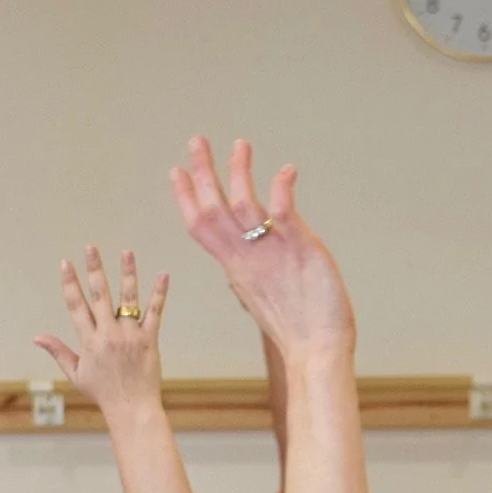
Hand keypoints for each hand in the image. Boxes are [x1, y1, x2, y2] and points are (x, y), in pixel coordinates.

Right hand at [34, 246, 168, 415]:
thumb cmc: (103, 393)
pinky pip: (155, 312)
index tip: (66, 263)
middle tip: (91, 248)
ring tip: (126, 252)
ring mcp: (130, 335)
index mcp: (89, 341)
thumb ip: (58, 351)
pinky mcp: (149, 339)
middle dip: (94, 269)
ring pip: (128, 298)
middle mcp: (108, 334)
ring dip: (127, 273)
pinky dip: (159, 293)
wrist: (131, 408)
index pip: (76, 306)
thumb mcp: (76, 373)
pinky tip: (163, 274)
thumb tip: (37, 337)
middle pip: (99, 295)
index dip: (70, 283)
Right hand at [170, 137, 353, 355]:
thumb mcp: (260, 298)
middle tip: (196, 140)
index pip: (201, 227)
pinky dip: (282, 190)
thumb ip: (246, 279)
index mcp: (236, 266)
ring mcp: (270, 252)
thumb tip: (232, 278)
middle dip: (203, 173)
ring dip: (239, 172)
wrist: (316, 352)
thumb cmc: (294, 329)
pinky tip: (286, 171)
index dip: (187, 198)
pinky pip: (283, 214)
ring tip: (239, 144)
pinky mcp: (298, 249)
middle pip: (213, 210)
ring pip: (243, 205)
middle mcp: (247, 257)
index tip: (175, 171)